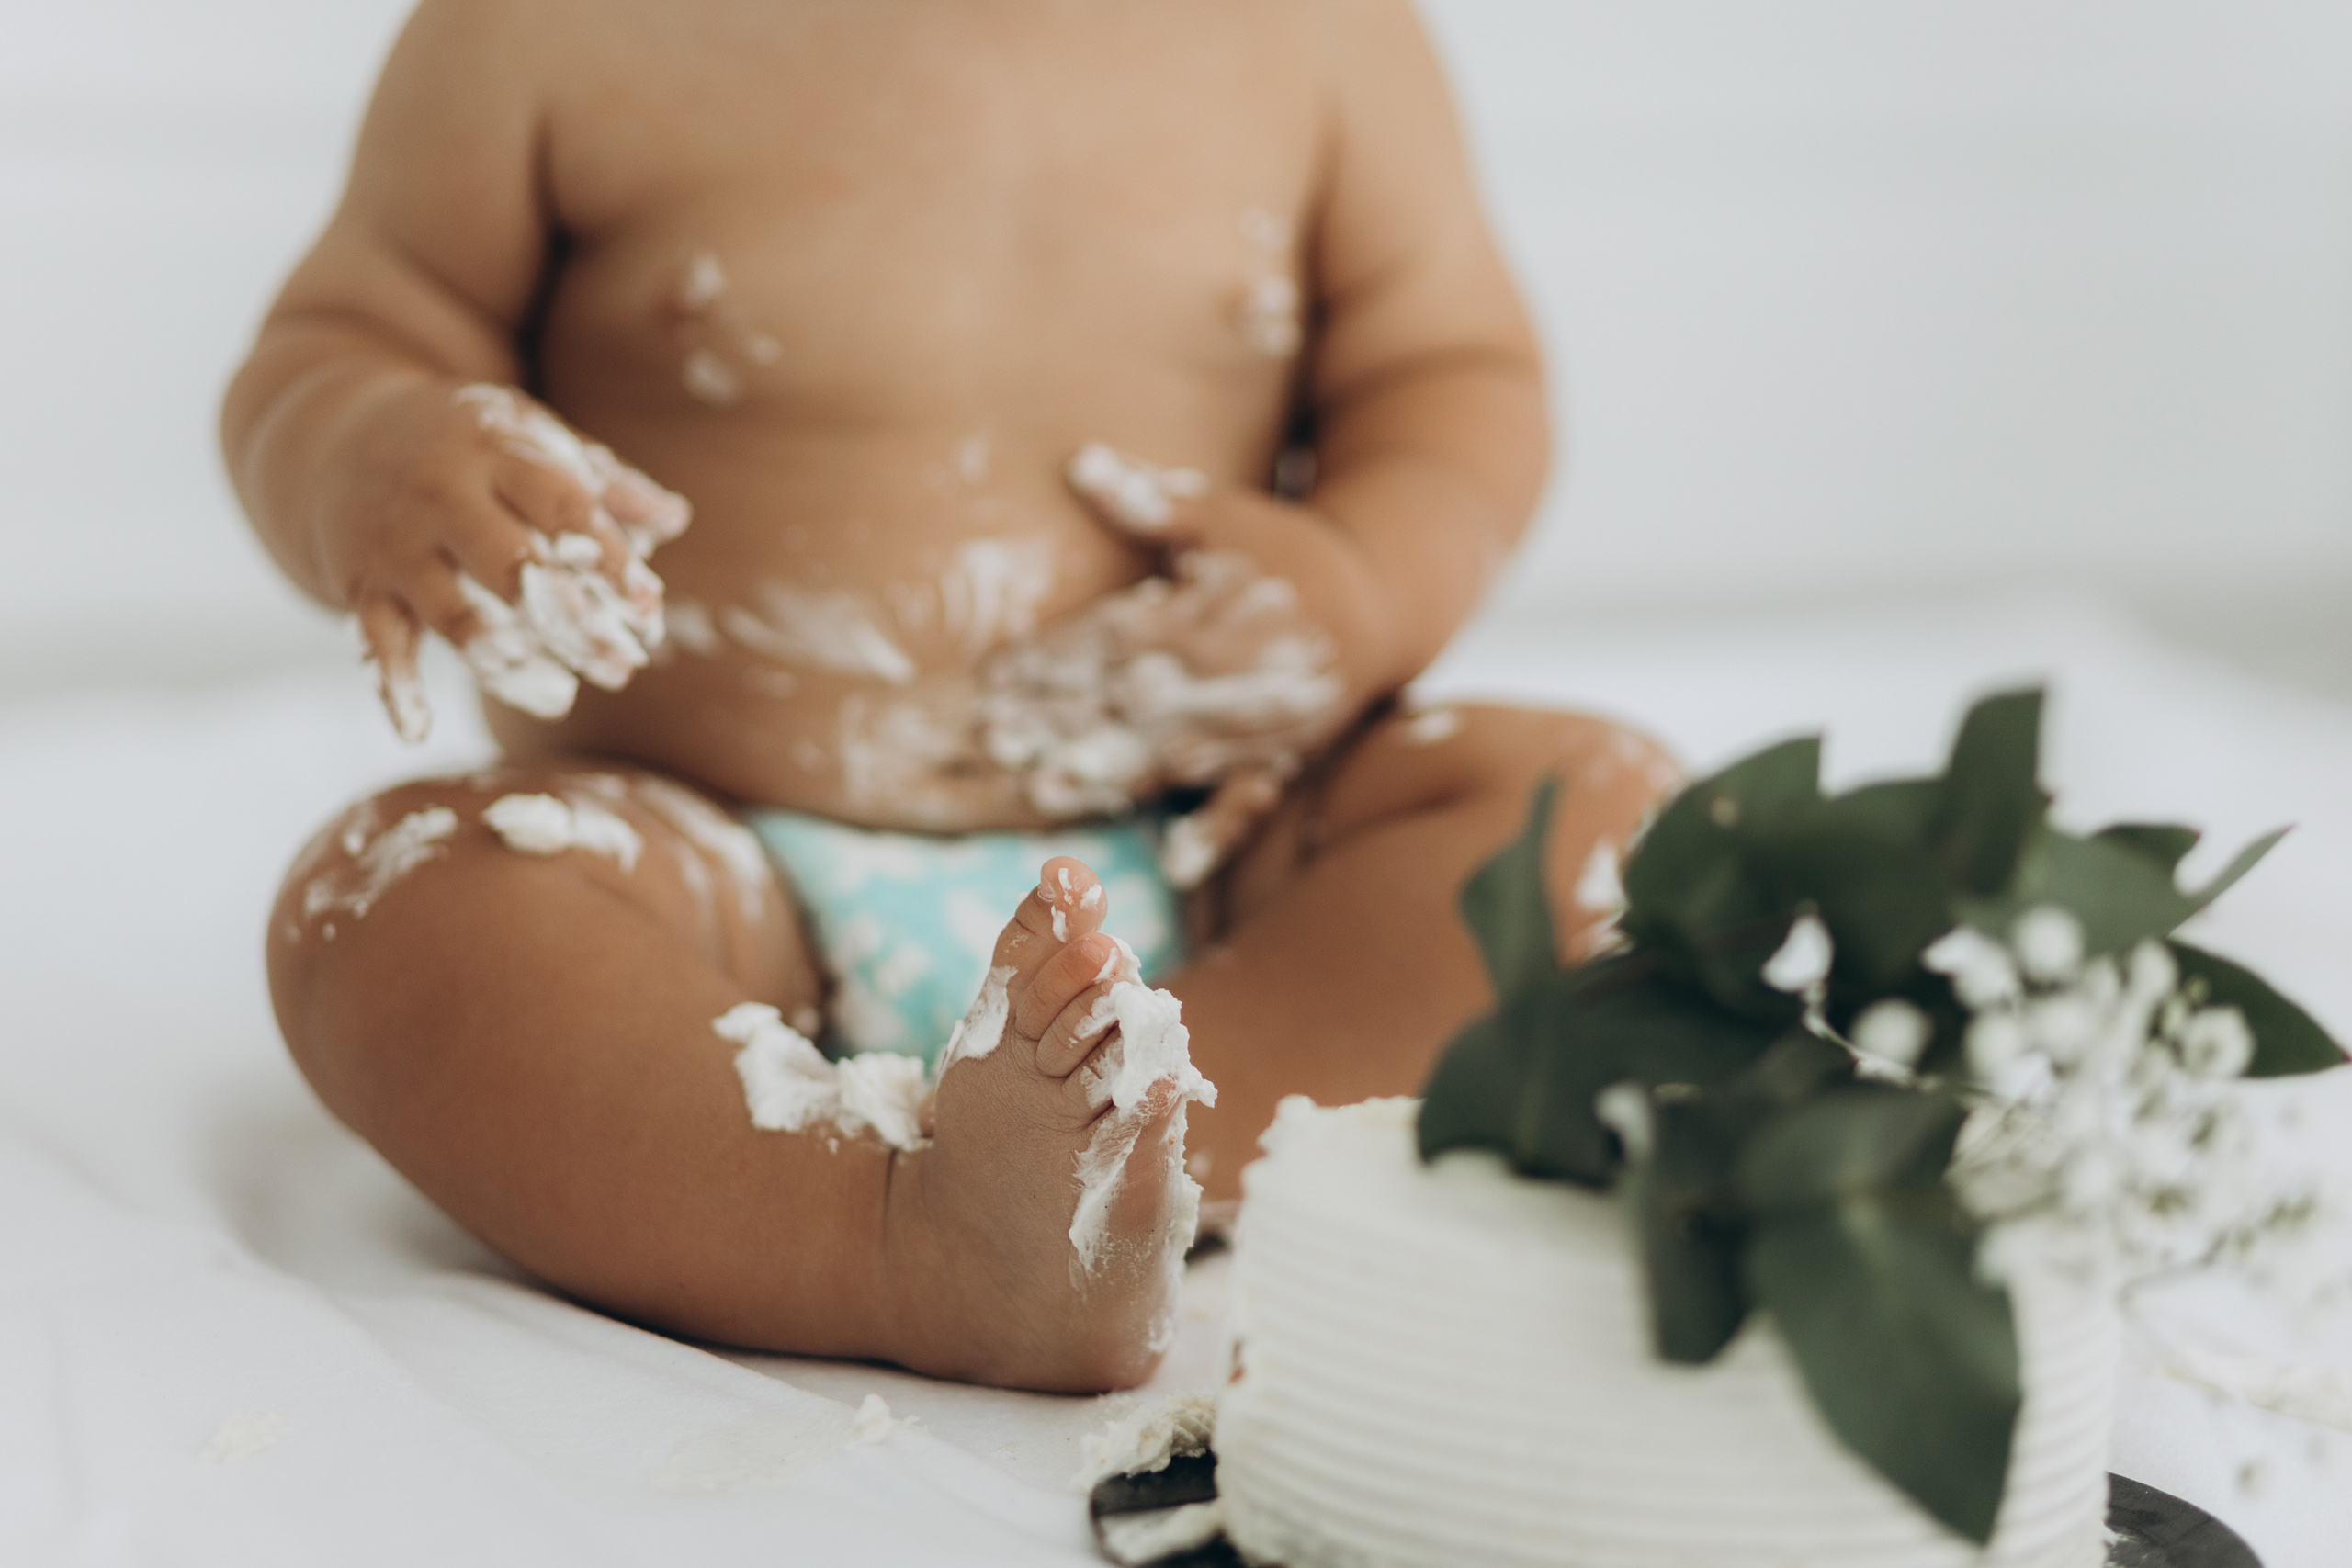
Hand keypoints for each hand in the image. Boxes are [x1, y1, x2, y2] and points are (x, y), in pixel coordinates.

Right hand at [322, 380, 690, 740]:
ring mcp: (397, 544)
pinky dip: (392, 687)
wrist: (340, 436)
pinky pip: (376, 642)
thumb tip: (676, 519)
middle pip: (510, 567)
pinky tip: (417, 729)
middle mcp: (441, 496)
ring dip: (506, 662)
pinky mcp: (361, 584)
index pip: (561, 506)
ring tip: (558, 695)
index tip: (648, 606)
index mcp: (497, 453)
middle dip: (569, 622)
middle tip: (622, 666)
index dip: (607, 558)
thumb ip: (604, 483)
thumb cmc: (469, 447)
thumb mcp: (531, 442)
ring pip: (452, 613)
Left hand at [976, 443, 1396, 884]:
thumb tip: (1078, 460)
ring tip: (1045, 794)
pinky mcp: (1282, 758)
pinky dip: (1218, 835)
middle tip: (995, 741)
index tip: (996, 676)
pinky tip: (1177, 867)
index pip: (1118, 636)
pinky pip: (1251, 802)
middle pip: (1134, 702)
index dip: (1056, 657)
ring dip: (1111, 776)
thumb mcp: (1223, 513)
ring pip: (1176, 756)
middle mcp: (1233, 670)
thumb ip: (1152, 500)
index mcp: (1211, 607)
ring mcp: (1259, 721)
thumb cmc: (1284, 549)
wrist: (1381, 599)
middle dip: (1063, 721)